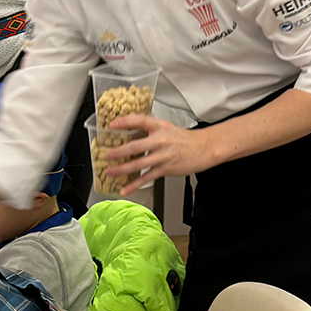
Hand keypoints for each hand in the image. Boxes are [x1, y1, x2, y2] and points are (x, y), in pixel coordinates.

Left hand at [102, 114, 216, 195]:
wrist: (203, 148)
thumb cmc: (183, 139)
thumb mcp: (165, 128)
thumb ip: (148, 131)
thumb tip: (128, 134)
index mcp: (159, 127)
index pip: (139, 120)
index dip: (125, 122)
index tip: (112, 125)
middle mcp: (160, 140)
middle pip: (136, 146)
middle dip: (119, 152)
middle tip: (107, 155)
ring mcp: (162, 156)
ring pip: (138, 164)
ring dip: (122, 169)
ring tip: (110, 171)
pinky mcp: (165, 168)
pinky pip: (146, 178)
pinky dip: (134, 185)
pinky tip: (125, 189)